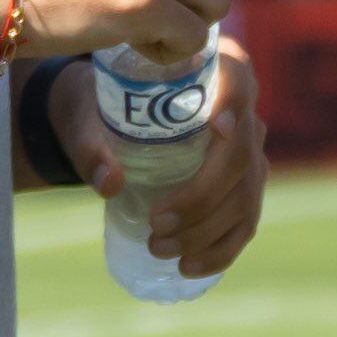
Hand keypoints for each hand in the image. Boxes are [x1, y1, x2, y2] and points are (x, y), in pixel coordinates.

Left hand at [50, 31, 266, 274]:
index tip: (216, 128)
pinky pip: (245, 222)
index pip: (238, 78)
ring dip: (208, 230)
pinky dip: (221, 249)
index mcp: (212, 70)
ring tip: (161, 249)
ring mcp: (248, 151)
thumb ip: (91, 146)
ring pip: (246, 195)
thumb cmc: (100, 108)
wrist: (108, 121)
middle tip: (157, 225)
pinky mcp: (243, 186)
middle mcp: (241, 109)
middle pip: (241, 154)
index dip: (235, 103)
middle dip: (203, 196)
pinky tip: (190, 267)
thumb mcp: (87, 118)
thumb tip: (111, 184)